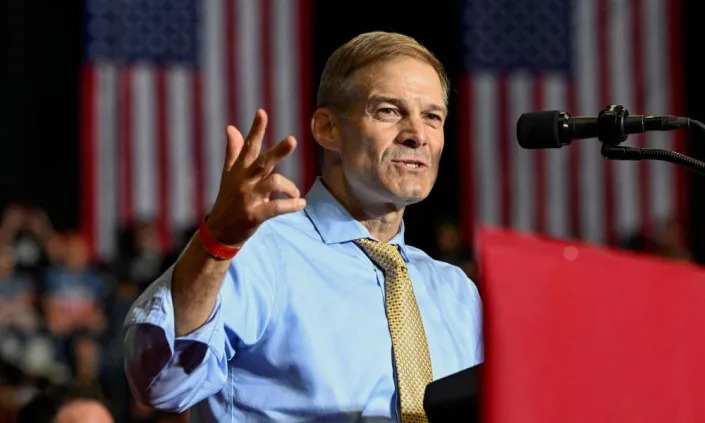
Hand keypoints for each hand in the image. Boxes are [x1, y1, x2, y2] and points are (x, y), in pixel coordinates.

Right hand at [205, 109, 305, 245]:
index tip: (262, 112)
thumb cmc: (228, 200)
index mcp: (239, 169)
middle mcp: (244, 181)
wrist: (219, 231)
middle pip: (263, 161)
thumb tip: (230, 127)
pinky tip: (301, 204)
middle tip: (292, 140)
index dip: (256, 129)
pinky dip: (292, 205)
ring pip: (274, 182)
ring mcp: (249, 197)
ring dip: (290, 187)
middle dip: (278, 151)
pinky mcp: (254, 215)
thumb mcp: (228, 174)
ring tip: (297, 194)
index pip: (248, 146)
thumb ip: (233, 151)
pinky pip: (276, 208)